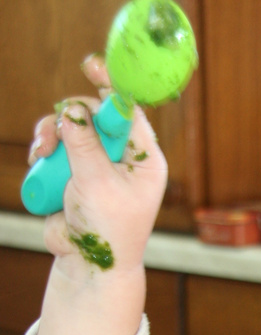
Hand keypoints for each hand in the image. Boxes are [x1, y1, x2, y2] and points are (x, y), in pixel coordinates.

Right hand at [29, 55, 167, 278]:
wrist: (89, 265)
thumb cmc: (108, 231)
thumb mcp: (97, 183)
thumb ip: (84, 144)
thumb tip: (72, 109)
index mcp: (144, 160)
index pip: (130, 112)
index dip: (111, 86)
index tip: (91, 66)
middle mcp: (124, 158)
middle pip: (94, 114)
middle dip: (69, 119)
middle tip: (51, 135)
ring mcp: (98, 164)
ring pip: (70, 129)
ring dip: (51, 137)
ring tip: (41, 154)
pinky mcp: (75, 172)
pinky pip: (57, 148)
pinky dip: (45, 153)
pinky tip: (39, 166)